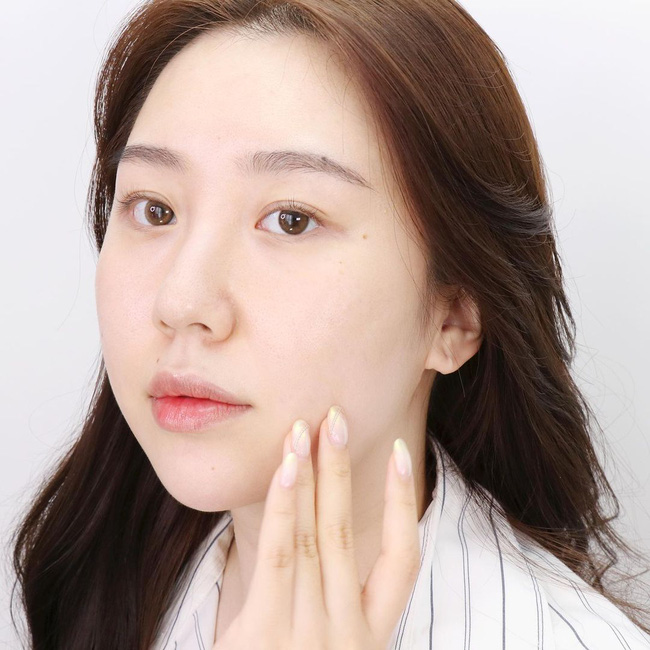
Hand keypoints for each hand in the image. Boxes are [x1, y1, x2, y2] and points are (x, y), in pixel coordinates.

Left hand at [212, 405, 420, 648]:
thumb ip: (331, 608)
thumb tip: (322, 541)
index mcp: (370, 637)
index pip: (405, 561)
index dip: (405, 503)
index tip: (401, 455)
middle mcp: (348, 634)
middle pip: (351, 535)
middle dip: (343, 471)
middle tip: (338, 417)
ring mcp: (309, 637)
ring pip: (317, 536)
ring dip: (312, 476)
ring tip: (307, 428)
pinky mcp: (264, 636)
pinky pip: (279, 555)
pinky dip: (285, 506)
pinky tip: (286, 467)